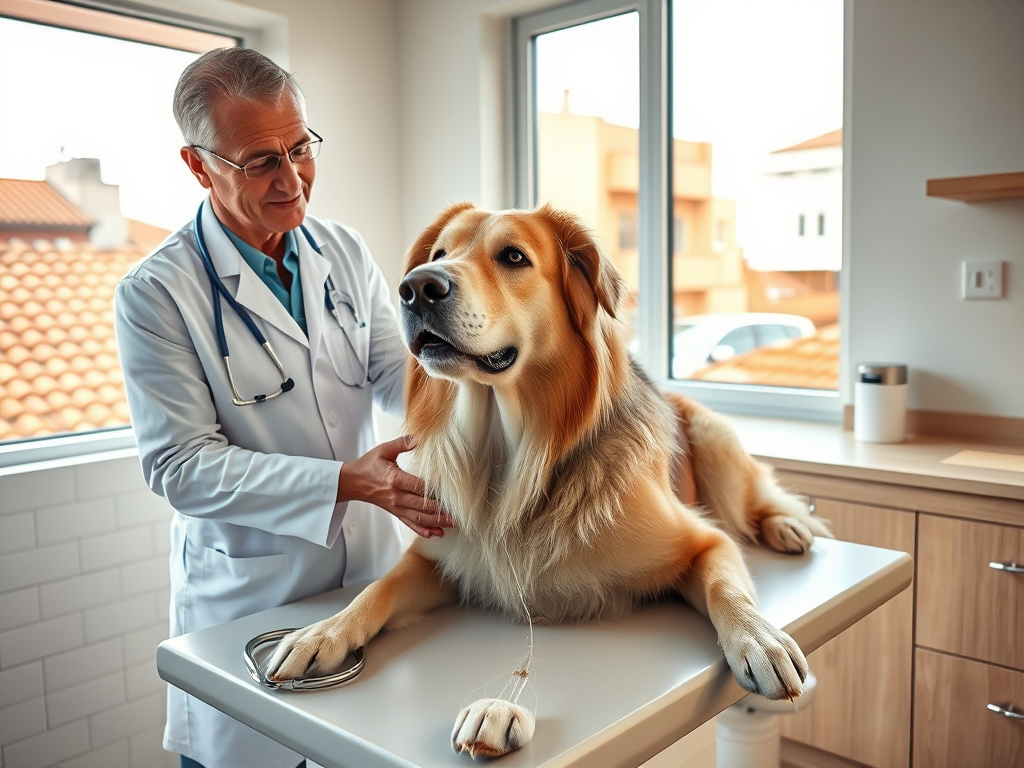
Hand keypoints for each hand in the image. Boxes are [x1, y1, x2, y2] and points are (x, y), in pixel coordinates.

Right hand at [337, 435, 454, 537]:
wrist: (351, 482)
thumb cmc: (368, 465)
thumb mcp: (384, 450)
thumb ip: (403, 443)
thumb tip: (421, 436)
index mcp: (395, 479)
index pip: (420, 487)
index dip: (436, 491)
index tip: (452, 493)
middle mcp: (397, 496)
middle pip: (423, 506)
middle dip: (442, 511)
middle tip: (460, 513)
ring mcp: (396, 507)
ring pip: (420, 518)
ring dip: (438, 522)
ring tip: (454, 524)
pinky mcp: (395, 512)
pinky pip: (411, 524)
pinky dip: (424, 530)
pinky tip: (436, 533)